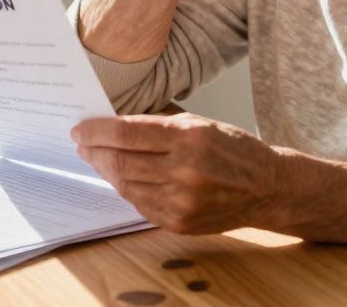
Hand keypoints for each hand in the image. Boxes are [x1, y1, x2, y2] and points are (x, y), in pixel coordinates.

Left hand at [72, 112, 286, 233]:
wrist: (267, 188)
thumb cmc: (232, 148)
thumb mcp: (199, 123)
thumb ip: (158, 125)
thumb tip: (112, 125)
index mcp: (189, 138)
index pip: (126, 134)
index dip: (96, 131)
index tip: (79, 129)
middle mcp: (185, 171)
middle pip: (120, 161)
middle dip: (94, 151)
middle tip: (82, 144)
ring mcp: (182, 201)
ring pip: (126, 185)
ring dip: (106, 171)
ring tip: (98, 159)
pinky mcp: (180, 222)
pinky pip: (140, 204)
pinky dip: (127, 189)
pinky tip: (123, 177)